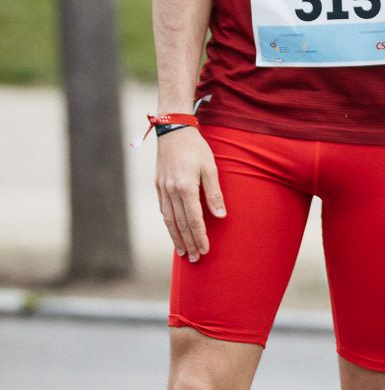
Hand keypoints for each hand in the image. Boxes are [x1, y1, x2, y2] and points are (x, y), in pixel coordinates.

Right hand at [155, 129, 225, 262]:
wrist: (173, 130)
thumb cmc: (196, 148)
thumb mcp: (210, 168)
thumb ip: (214, 193)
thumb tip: (221, 217)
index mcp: (185, 187)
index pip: (194, 220)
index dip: (200, 237)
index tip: (206, 250)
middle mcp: (171, 191)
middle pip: (180, 224)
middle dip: (189, 243)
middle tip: (196, 259)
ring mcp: (162, 189)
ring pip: (169, 220)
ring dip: (177, 238)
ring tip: (185, 252)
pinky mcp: (158, 186)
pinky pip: (164, 211)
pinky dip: (169, 224)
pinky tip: (175, 232)